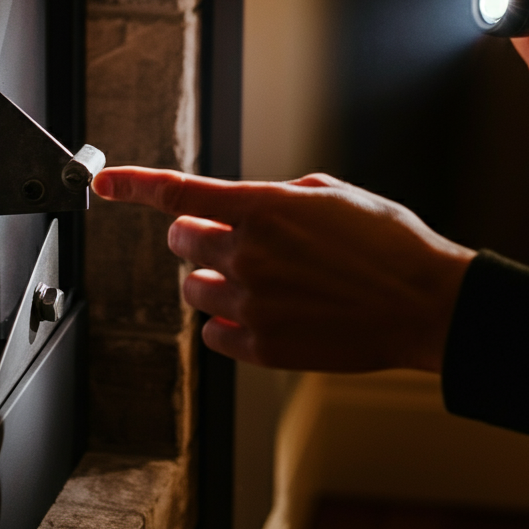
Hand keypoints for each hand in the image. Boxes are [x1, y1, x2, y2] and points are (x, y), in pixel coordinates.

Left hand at [92, 167, 474, 372]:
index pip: (179, 192)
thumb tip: (244, 206)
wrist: (424, 303)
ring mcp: (253, 304)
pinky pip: (214, 333)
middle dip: (194, 236)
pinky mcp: (264, 347)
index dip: (134, 184)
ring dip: (212, 279)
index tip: (104, 181)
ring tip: (256, 279)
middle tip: (225, 237)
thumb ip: (275, 195)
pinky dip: (227, 321)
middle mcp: (249, 255)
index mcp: (264, 208)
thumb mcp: (331, 192)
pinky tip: (262, 311)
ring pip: (194, 290)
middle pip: (180, 244)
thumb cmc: (386, 242)